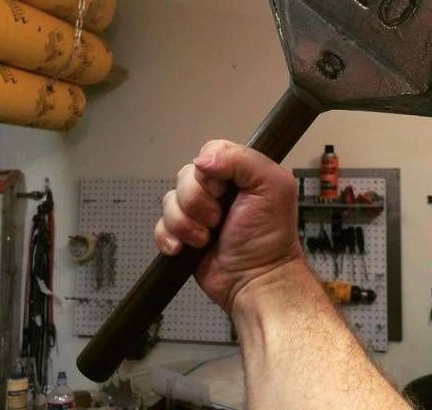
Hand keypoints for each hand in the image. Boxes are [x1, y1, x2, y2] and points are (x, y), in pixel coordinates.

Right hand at [154, 140, 302, 312]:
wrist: (256, 279)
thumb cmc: (269, 234)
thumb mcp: (272, 185)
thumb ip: (242, 160)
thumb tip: (201, 160)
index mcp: (238, 172)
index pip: (209, 151)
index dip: (209, 171)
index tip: (222, 191)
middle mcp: (216, 188)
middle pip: (185, 176)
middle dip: (197, 202)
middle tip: (218, 220)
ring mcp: (197, 211)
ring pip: (169, 200)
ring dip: (186, 223)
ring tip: (205, 239)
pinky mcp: (182, 234)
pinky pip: (160, 225)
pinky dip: (168, 237)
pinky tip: (183, 249)